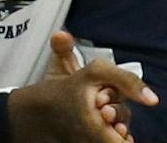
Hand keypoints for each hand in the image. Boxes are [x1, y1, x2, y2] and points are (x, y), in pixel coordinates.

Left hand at [10, 32, 158, 142]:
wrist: (44, 113)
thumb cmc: (59, 89)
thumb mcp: (60, 69)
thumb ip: (64, 51)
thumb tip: (59, 34)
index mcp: (106, 84)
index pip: (118, 85)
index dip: (112, 90)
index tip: (98, 97)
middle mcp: (110, 102)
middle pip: (122, 105)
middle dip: (116, 109)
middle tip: (102, 111)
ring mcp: (107, 120)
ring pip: (123, 122)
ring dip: (120, 125)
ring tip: (113, 129)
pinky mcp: (102, 134)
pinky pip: (118, 138)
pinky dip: (122, 139)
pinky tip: (121, 140)